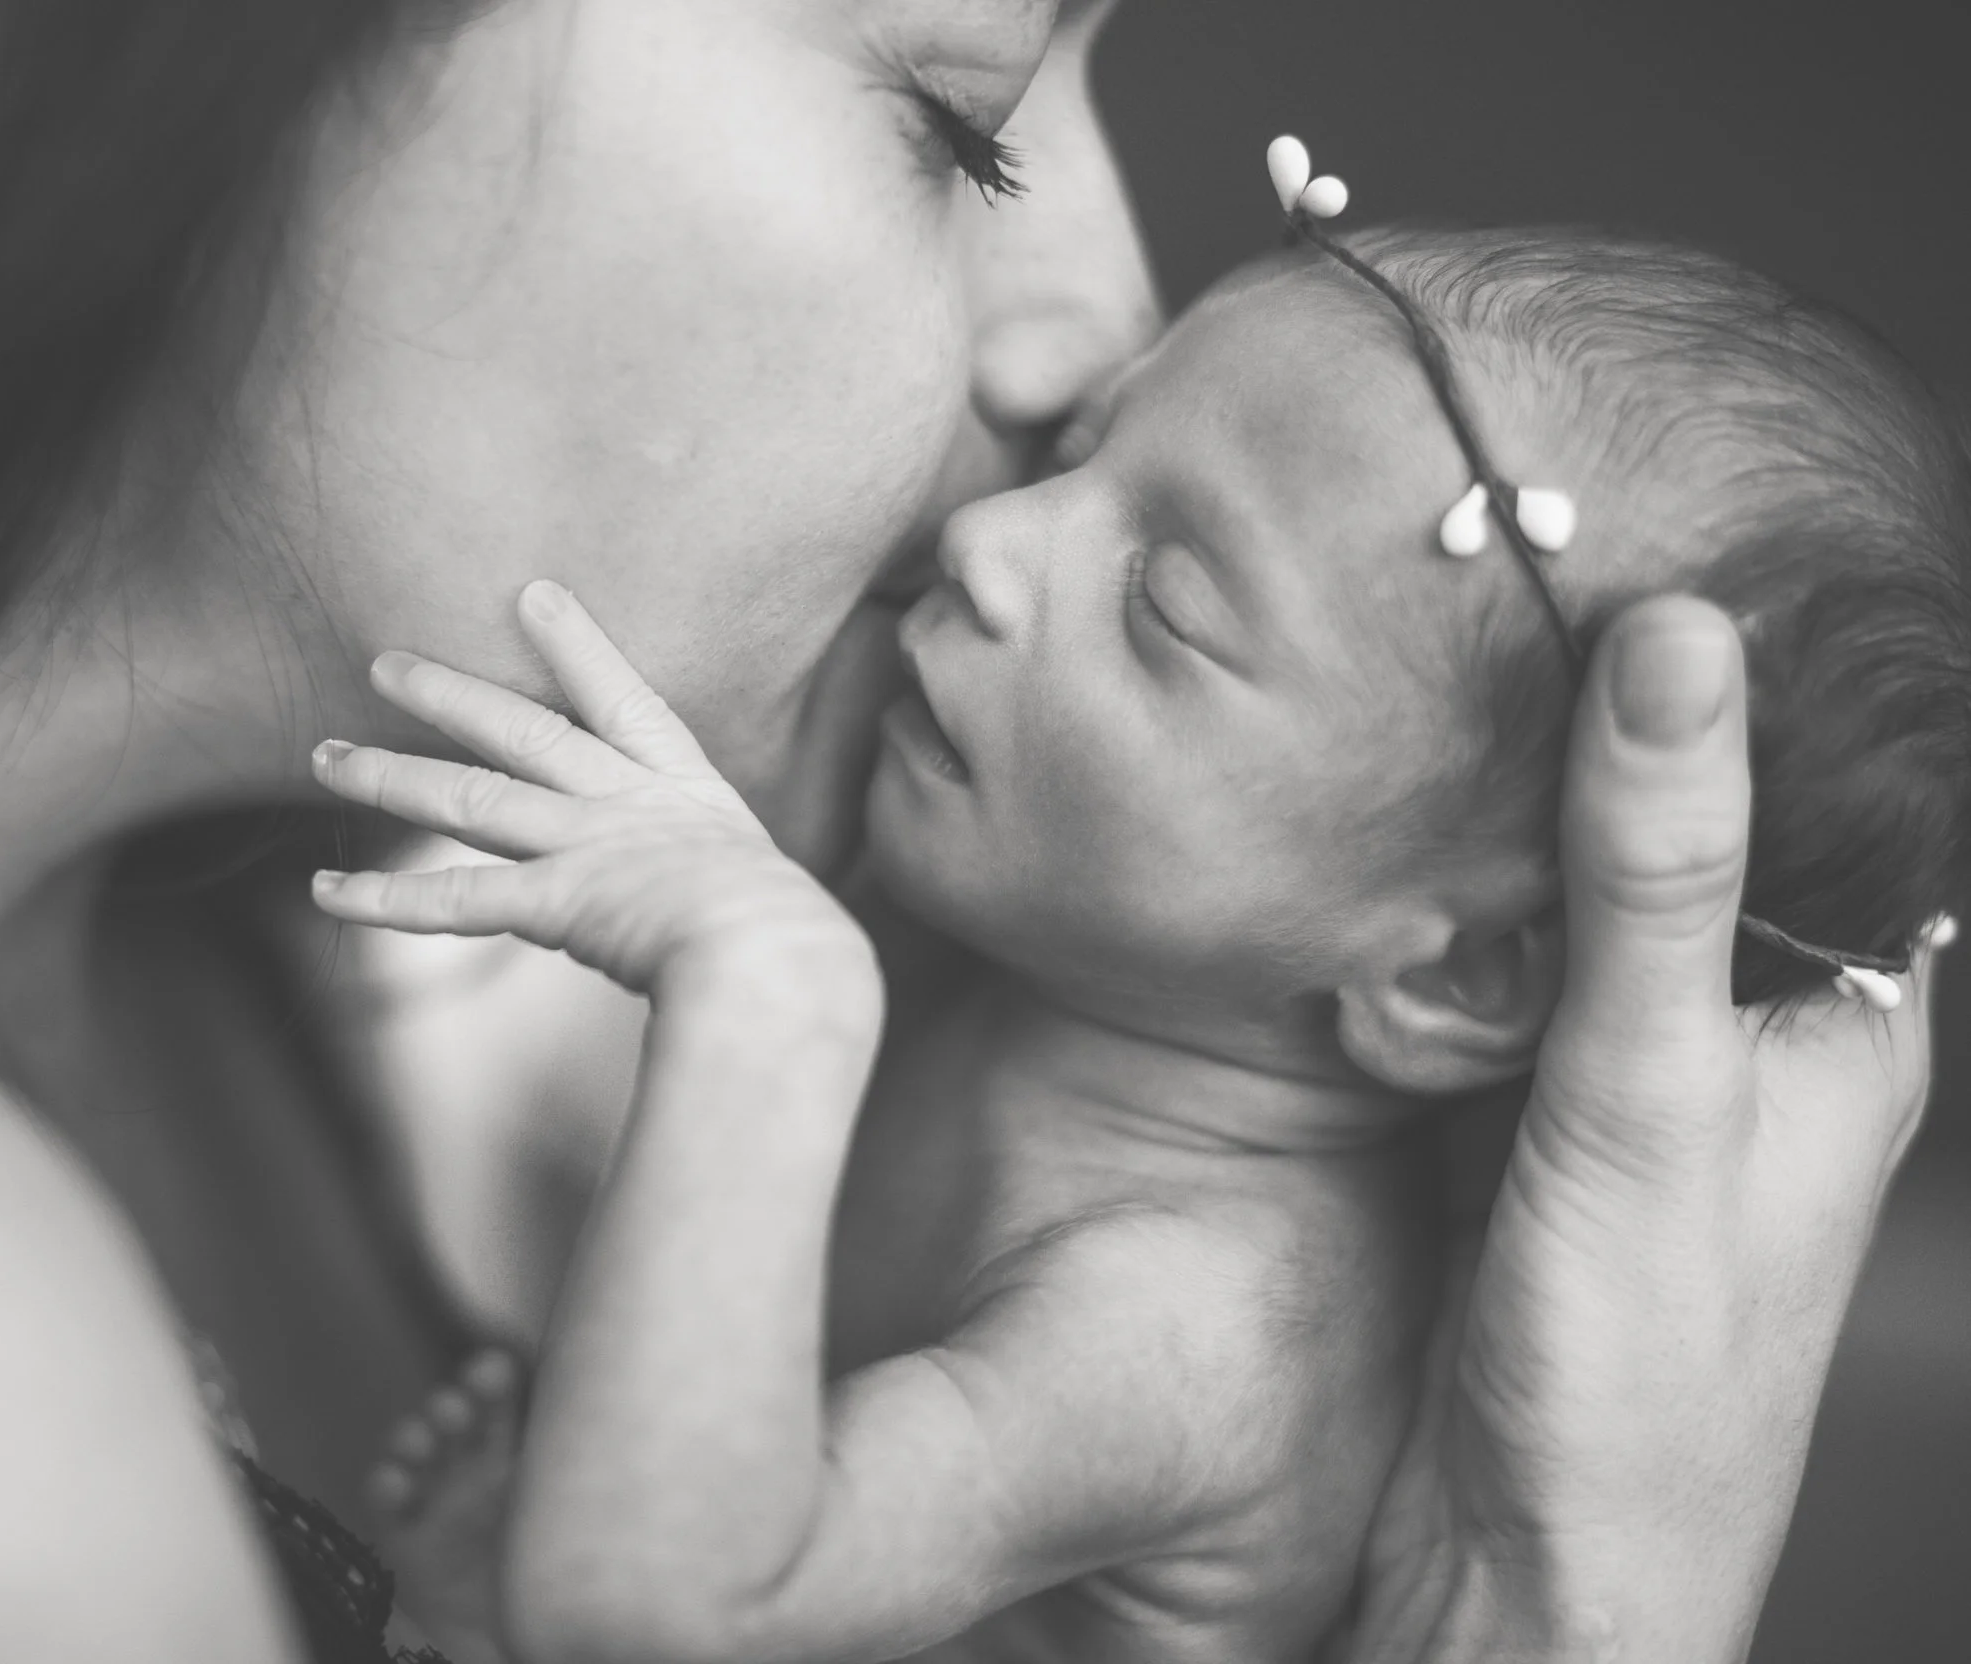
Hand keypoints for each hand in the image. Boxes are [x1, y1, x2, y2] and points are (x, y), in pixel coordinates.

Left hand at [309, 580, 874, 1001]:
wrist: (783, 965)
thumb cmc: (793, 947)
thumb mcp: (765, 894)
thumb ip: (721, 888)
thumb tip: (723, 911)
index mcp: (687, 795)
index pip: (626, 701)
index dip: (578, 644)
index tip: (535, 595)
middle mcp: (626, 806)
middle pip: (522, 731)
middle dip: (449, 693)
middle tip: (383, 663)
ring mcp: (586, 846)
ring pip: (468, 798)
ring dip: (390, 776)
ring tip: (327, 758)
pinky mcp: (554, 900)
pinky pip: (451, 899)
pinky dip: (385, 899)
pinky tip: (329, 893)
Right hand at [1331, 597, 1940, 1663]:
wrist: (1516, 1577)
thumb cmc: (1642, 1381)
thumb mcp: (1656, 1096)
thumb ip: (1659, 876)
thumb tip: (1678, 642)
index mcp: (1847, 1021)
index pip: (1826, 783)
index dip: (1747, 665)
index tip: (1643, 533)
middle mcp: (1746, 1036)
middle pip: (1685, 825)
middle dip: (1600, 724)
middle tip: (1496, 578)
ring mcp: (1627, 1077)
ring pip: (1577, 891)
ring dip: (1504, 812)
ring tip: (1423, 675)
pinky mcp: (1518, 1114)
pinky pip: (1487, 965)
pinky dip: (1438, 905)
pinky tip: (1376, 847)